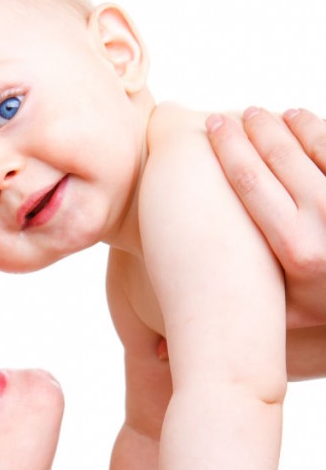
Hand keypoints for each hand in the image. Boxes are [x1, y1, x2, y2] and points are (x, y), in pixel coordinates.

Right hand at [206, 107, 325, 326]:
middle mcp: (323, 220)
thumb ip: (227, 326)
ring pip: (309, 143)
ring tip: (261, 116)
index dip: (227, 147)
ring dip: (282, 123)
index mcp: (295, 250)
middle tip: (229, 117)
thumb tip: (160, 353)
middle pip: (276, 156)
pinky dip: (314, 127)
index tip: (210, 127)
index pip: (249, 181)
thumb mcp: (284, 323)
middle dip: (249, 129)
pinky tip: (299, 119)